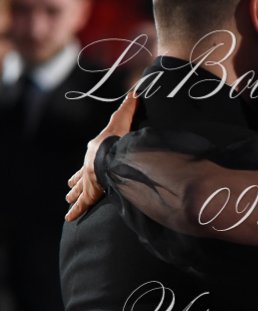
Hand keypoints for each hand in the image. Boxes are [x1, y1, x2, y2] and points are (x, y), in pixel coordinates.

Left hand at [65, 92, 138, 221]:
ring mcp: (88, 180)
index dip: (87, 163)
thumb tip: (135, 92)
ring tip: (68, 201)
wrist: (110, 154)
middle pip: (81, 175)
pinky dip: (76, 211)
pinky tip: (69, 219)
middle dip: (76, 182)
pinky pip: (82, 204)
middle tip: (69, 189)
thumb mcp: (124, 120)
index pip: (91, 157)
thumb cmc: (117, 137)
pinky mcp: (89, 192)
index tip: (82, 168)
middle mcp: (88, 166)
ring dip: (75, 195)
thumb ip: (129, 108)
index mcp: (95, 150)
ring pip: (79, 190)